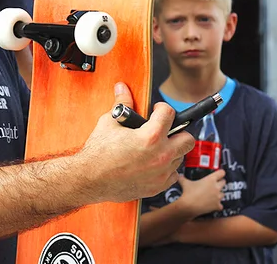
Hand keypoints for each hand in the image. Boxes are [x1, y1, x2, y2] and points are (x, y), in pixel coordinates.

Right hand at [78, 82, 194, 203]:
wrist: (89, 179)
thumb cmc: (98, 153)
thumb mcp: (109, 122)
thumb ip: (122, 103)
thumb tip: (122, 88)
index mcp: (150, 137)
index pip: (170, 113)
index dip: (162, 108)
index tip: (157, 111)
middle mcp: (160, 156)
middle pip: (187, 139)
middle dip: (177, 131)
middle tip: (164, 130)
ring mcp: (160, 173)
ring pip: (180, 157)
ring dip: (171, 150)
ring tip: (155, 147)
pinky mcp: (157, 187)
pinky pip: (173, 175)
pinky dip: (166, 168)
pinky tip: (153, 163)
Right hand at [177, 168, 225, 217]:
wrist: (189, 206)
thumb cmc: (188, 193)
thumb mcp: (185, 183)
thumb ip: (183, 178)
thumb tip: (179, 176)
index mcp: (210, 179)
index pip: (221, 173)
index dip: (220, 173)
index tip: (219, 174)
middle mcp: (216, 187)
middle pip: (224, 182)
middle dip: (220, 183)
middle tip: (215, 184)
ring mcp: (218, 197)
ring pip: (223, 194)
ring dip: (219, 194)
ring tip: (213, 195)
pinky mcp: (217, 206)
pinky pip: (220, 205)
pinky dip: (217, 205)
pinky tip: (213, 205)